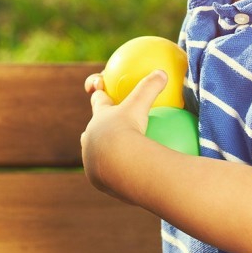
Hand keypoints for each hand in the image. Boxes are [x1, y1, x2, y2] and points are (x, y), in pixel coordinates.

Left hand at [79, 69, 168, 196]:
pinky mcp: (96, 179)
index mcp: (100, 118)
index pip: (98, 101)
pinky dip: (115, 176)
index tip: (96, 88)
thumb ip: (150, 87)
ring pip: (93, 155)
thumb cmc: (127, 130)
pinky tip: (127, 180)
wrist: (117, 165)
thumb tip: (162, 72)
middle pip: (90, 130)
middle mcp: (90, 138)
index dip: (98, 92)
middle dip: (95, 129)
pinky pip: (107, 177)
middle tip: (107, 131)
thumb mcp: (140, 105)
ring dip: (101, 155)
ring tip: (112, 159)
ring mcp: (91, 159)